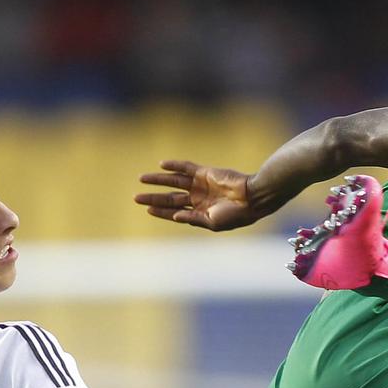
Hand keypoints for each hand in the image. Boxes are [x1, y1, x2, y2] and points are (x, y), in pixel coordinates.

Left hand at [135, 160, 259, 230]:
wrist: (251, 198)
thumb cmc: (235, 215)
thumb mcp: (212, 222)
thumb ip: (193, 218)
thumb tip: (175, 216)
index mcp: (199, 213)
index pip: (174, 211)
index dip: (160, 211)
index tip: (146, 209)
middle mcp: (197, 198)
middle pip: (170, 197)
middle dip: (153, 197)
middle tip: (136, 198)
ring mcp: (200, 185)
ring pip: (174, 181)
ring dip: (158, 179)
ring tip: (141, 179)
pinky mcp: (205, 173)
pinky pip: (187, 167)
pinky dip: (175, 165)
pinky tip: (162, 165)